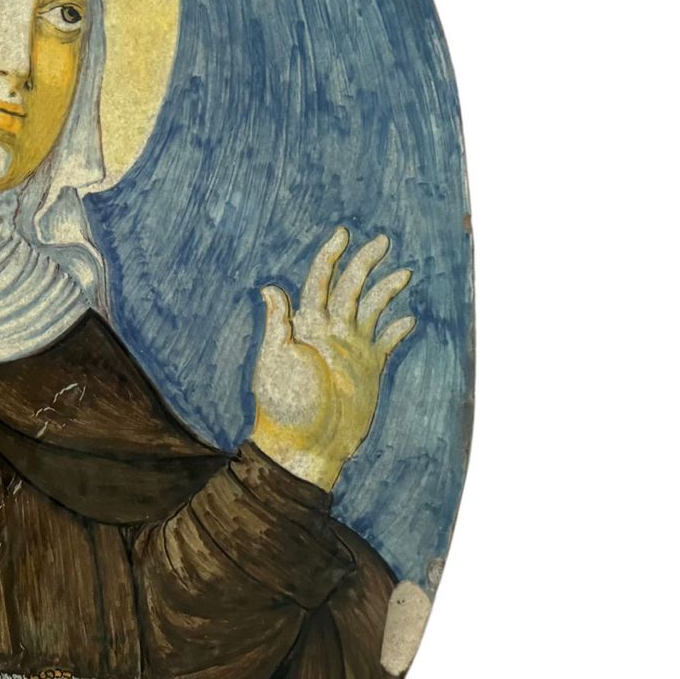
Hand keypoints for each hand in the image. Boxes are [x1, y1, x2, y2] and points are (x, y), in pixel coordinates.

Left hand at [249, 228, 414, 490]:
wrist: (306, 444)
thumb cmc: (286, 405)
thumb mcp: (276, 360)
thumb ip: (279, 324)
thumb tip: (270, 287)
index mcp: (307, 325)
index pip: (320, 282)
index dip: (330, 257)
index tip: (342, 234)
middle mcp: (330, 332)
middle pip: (351, 288)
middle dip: (365, 263)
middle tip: (383, 240)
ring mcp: (350, 350)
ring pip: (371, 310)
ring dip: (385, 290)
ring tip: (405, 272)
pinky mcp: (367, 370)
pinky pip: (385, 343)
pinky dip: (397, 331)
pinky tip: (409, 319)